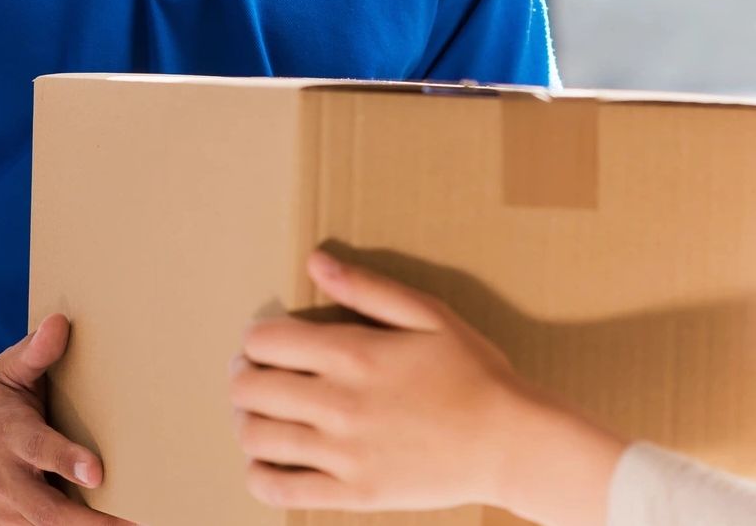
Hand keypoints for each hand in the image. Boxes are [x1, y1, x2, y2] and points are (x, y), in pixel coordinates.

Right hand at [0, 314, 135, 525]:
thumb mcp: (3, 375)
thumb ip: (34, 353)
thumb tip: (60, 322)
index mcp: (7, 434)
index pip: (38, 449)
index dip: (66, 461)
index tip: (97, 472)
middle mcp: (5, 480)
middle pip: (48, 509)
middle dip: (89, 521)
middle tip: (135, 520)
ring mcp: (5, 514)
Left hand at [229, 252, 624, 525]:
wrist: (512, 441)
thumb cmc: (474, 371)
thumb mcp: (428, 314)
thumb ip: (367, 287)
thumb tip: (315, 261)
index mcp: (353, 353)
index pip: (265, 342)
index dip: (254, 339)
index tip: (264, 344)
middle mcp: (339, 403)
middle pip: (250, 388)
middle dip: (243, 377)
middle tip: (251, 376)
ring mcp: (343, 453)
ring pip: (257, 437)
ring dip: (245, 422)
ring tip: (256, 415)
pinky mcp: (353, 493)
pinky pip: (280, 489)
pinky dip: (258, 475)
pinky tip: (263, 463)